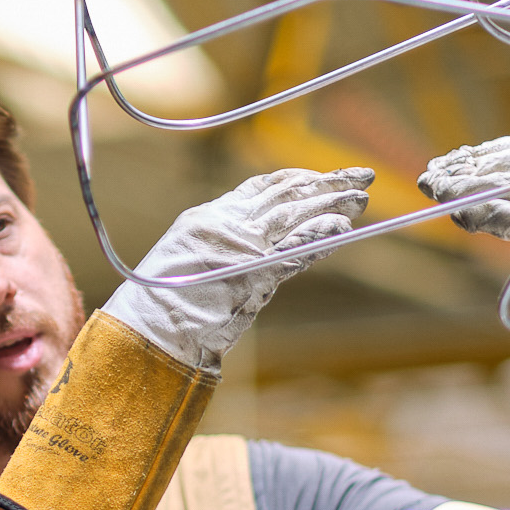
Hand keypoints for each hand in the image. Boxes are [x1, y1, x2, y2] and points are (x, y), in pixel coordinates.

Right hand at [100, 167, 373, 370]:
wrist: (149, 333)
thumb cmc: (161, 310)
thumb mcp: (189, 268)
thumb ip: (222, 253)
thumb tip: (253, 254)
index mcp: (207, 218)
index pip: (260, 188)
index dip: (296, 179)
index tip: (321, 176)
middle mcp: (225, 224)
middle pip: (285, 195)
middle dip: (326, 184)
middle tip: (360, 177)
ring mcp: (239, 246)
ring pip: (295, 216)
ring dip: (331, 205)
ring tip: (361, 198)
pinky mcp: (252, 272)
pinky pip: (293, 250)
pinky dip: (318, 236)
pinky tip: (341, 227)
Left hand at [418, 134, 509, 295]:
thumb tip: (458, 174)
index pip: (508, 149)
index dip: (470, 157)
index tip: (440, 164)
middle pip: (502, 166)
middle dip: (461, 174)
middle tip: (428, 180)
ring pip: (504, 188)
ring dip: (465, 192)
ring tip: (436, 193)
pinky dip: (484, 218)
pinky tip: (462, 216)